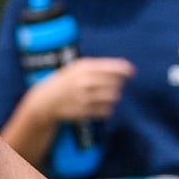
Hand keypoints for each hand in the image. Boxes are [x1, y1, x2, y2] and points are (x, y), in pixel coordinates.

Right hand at [17, 58, 134, 130]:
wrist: (46, 101)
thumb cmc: (66, 81)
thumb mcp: (77, 67)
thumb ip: (99, 67)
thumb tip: (126, 69)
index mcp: (84, 67)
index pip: (112, 67)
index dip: (125, 70)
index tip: (132, 72)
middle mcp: (84, 81)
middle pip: (115, 83)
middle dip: (117, 84)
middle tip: (111, 85)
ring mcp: (84, 97)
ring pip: (113, 97)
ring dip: (112, 97)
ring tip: (104, 96)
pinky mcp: (84, 111)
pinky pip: (106, 110)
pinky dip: (106, 108)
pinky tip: (99, 105)